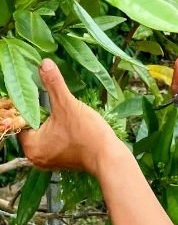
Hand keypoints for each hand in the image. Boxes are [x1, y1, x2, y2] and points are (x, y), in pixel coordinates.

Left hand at [19, 59, 120, 176]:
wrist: (108, 156)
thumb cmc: (86, 133)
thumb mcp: (67, 104)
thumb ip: (53, 83)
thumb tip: (44, 63)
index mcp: (31, 146)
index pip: (22, 120)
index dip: (31, 105)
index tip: (41, 94)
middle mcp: (36, 157)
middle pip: (33, 127)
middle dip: (44, 112)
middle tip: (56, 101)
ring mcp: (49, 161)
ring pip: (45, 133)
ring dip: (53, 121)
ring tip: (65, 110)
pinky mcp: (61, 161)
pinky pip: (54, 141)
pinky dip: (60, 131)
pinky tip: (71, 124)